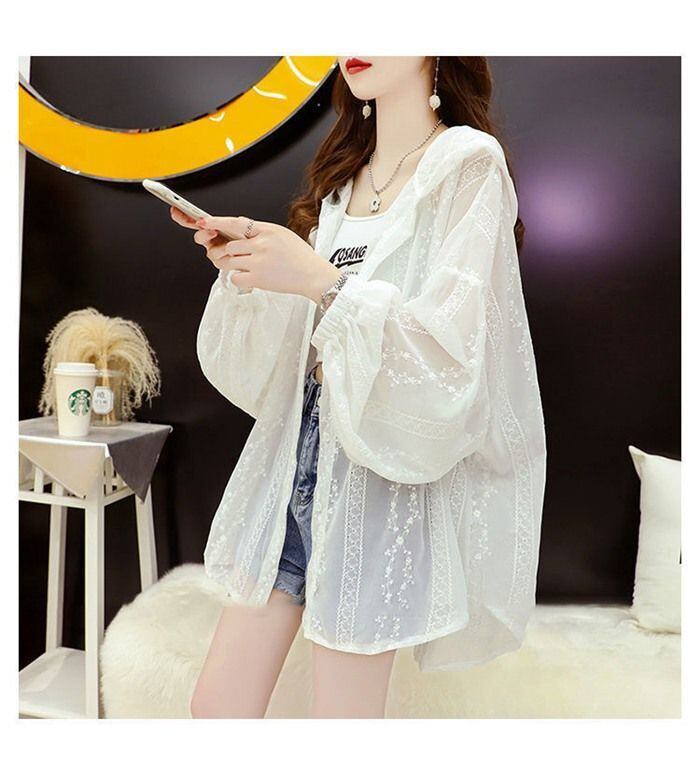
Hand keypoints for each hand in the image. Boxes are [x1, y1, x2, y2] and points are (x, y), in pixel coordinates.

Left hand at [194, 215, 341, 302]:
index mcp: (268, 230)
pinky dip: (239, 279)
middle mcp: (261, 244)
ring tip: (246, 267)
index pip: (236, 223)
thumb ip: (261, 231)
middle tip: (239, 257)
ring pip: (229, 261)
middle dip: (230, 253)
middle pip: (230, 246)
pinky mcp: (258, 278)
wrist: (314, 276)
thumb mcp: (283, 235)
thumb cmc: (301, 257)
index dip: (217, 222)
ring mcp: (258, 261)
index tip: (203, 222)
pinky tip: (251, 278)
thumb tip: (241, 225)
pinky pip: (235, 277)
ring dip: (232, 265)